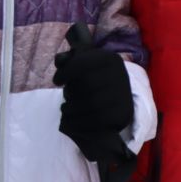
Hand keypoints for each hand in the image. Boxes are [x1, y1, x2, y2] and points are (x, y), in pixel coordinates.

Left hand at [52, 41, 134, 168]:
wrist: (117, 98)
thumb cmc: (93, 78)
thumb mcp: (82, 63)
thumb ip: (68, 59)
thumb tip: (60, 60)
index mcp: (110, 59)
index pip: (82, 64)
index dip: (65, 73)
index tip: (57, 81)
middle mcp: (120, 75)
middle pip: (86, 84)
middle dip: (69, 92)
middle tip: (65, 97)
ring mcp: (124, 96)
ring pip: (91, 104)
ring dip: (71, 108)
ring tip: (65, 108)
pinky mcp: (123, 115)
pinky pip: (96, 121)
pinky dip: (78, 123)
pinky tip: (69, 120)